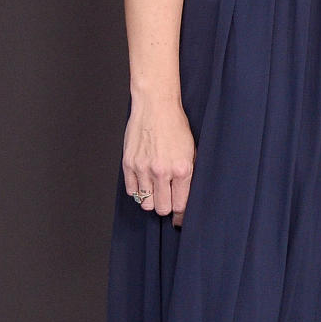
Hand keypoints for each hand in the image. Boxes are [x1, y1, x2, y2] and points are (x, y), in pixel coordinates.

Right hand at [122, 97, 196, 222]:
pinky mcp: (129, 164)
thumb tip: (185, 197)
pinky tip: (144, 181)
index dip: (180, 212)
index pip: (180, 205)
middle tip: (167, 198)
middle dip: (165, 206)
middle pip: (161, 208)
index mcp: (182, 169)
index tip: (179, 214)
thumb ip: (189, 176)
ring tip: (155, 188)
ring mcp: (143, 168)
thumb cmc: (175, 126)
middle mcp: (162, 171)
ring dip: (151, 198)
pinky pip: (131, 191)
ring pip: (145, 202)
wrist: (156, 106)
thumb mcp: (191, 151)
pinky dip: (138, 190)